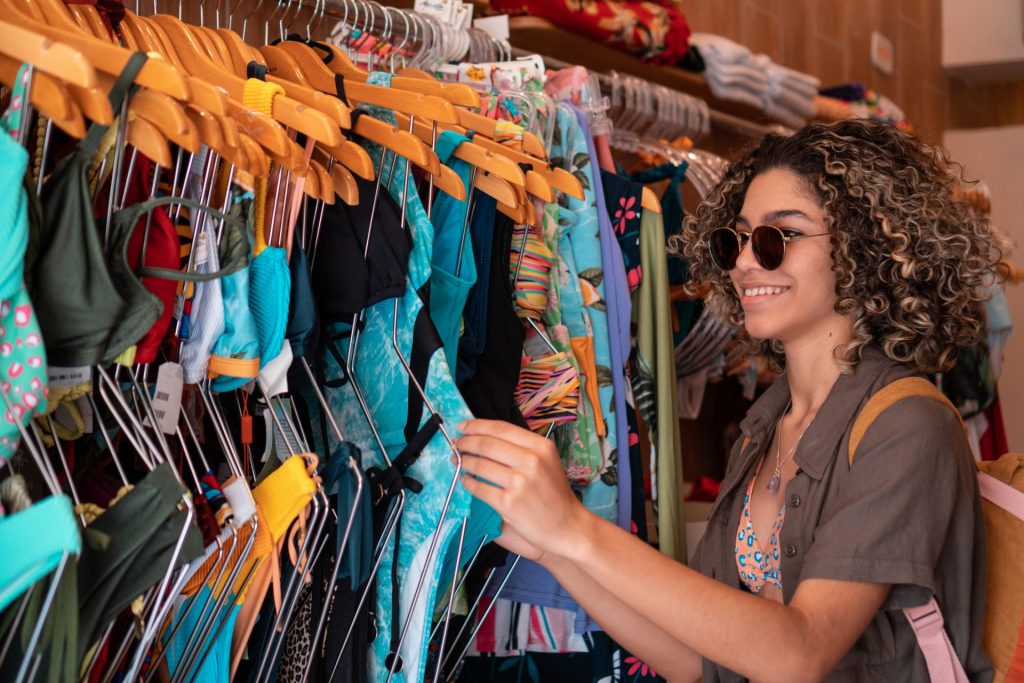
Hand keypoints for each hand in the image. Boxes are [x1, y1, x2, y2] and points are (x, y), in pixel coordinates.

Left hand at [456, 419, 586, 559]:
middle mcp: (531, 461)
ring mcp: (519, 483)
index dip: (477, 425)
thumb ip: (522, 447)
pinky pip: (479, 488)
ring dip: (464, 462)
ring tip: (458, 461)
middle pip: (487, 444)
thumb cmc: (554, 493)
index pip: (501, 428)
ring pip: (480, 465)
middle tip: (456, 444)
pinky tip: (465, 480)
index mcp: (541, 446)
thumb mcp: (547, 461)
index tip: (462, 426)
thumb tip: (486, 436)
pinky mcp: (508, 503)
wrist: (567, 526)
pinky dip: (468, 483)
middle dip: (466, 442)